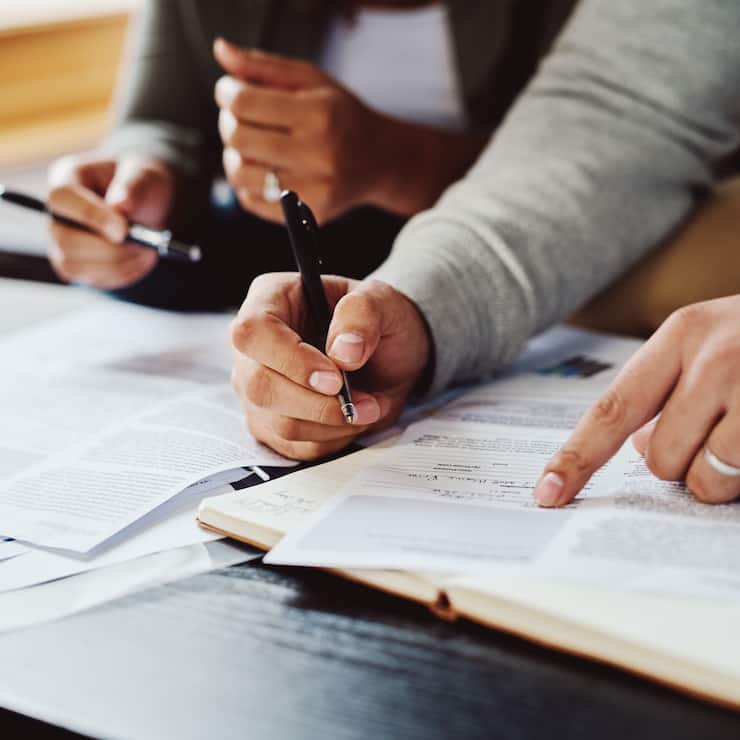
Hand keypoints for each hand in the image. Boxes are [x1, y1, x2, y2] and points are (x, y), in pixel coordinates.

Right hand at [47, 155, 175, 288]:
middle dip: (111, 249)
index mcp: (67, 178)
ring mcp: (62, 242)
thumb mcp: (145, 176)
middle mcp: (58, 213)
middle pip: (67, 241)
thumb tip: (120, 207)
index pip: (61, 200)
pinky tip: (140, 259)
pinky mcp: (78, 266)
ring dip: (120, 264)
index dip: (91, 217)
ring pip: (79, 267)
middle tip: (146, 246)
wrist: (149, 204)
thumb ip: (133, 187)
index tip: (124, 230)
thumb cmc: (142, 184)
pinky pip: (94, 280)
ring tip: (148, 250)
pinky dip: (123, 274)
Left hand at [214, 38, 390, 223]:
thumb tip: (221, 50)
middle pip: (238, 138)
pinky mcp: (307, 214)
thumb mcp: (312, 81)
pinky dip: (247, 184)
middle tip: (238, 117)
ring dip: (233, 156)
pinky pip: (251, 201)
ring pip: (240, 174)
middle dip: (228, 122)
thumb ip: (264, 66)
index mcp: (319, 114)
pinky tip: (262, 170)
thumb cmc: (341, 116)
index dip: (226, 93)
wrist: (379, 160)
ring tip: (247, 145)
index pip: (245, 103)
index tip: (229, 91)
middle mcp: (318, 155)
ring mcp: (313, 189)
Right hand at [231, 274, 430, 459]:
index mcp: (270, 300)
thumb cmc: (377, 321)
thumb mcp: (382, 301)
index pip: (253, 333)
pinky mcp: (271, 424)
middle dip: (318, 403)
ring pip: (278, 423)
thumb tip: (343, 352)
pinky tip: (353, 418)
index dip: (291, 360)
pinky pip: (294, 447)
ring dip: (333, 424)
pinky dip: (333, 439)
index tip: (335, 378)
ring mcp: (257, 388)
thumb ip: (362, 314)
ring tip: (369, 406)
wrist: (389, 355)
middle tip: (362, 400)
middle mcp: (253, 347)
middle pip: (259, 386)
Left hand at [534, 295, 739, 506]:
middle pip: (655, 456)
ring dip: (718, 474)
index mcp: (682, 333)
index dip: (574, 457)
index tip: (547, 492)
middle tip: (717, 431)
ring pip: (700, 477)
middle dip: (679, 461)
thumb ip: (667, 390)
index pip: (610, 408)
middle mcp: (716, 356)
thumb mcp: (716, 343)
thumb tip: (628, 447)